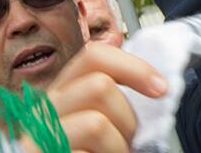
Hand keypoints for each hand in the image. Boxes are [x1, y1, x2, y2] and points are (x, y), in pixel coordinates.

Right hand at [31, 44, 166, 152]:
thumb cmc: (83, 150)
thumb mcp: (98, 121)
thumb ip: (114, 103)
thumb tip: (158, 88)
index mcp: (63, 94)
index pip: (95, 56)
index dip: (134, 67)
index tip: (162, 88)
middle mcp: (44, 109)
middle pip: (99, 86)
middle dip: (129, 117)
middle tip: (130, 141)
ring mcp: (38, 135)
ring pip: (95, 122)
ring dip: (118, 145)